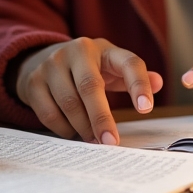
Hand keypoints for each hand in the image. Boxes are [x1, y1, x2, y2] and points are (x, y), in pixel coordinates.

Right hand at [15, 37, 162, 144]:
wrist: (39, 59)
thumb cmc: (85, 69)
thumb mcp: (111, 66)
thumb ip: (134, 76)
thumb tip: (159, 82)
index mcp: (103, 48)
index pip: (128, 63)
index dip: (138, 84)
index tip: (146, 109)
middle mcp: (76, 51)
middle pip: (91, 86)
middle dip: (102, 118)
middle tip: (111, 143)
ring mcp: (51, 65)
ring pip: (69, 102)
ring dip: (83, 127)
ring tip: (94, 141)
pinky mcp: (33, 82)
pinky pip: (49, 113)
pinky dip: (63, 129)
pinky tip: (73, 134)